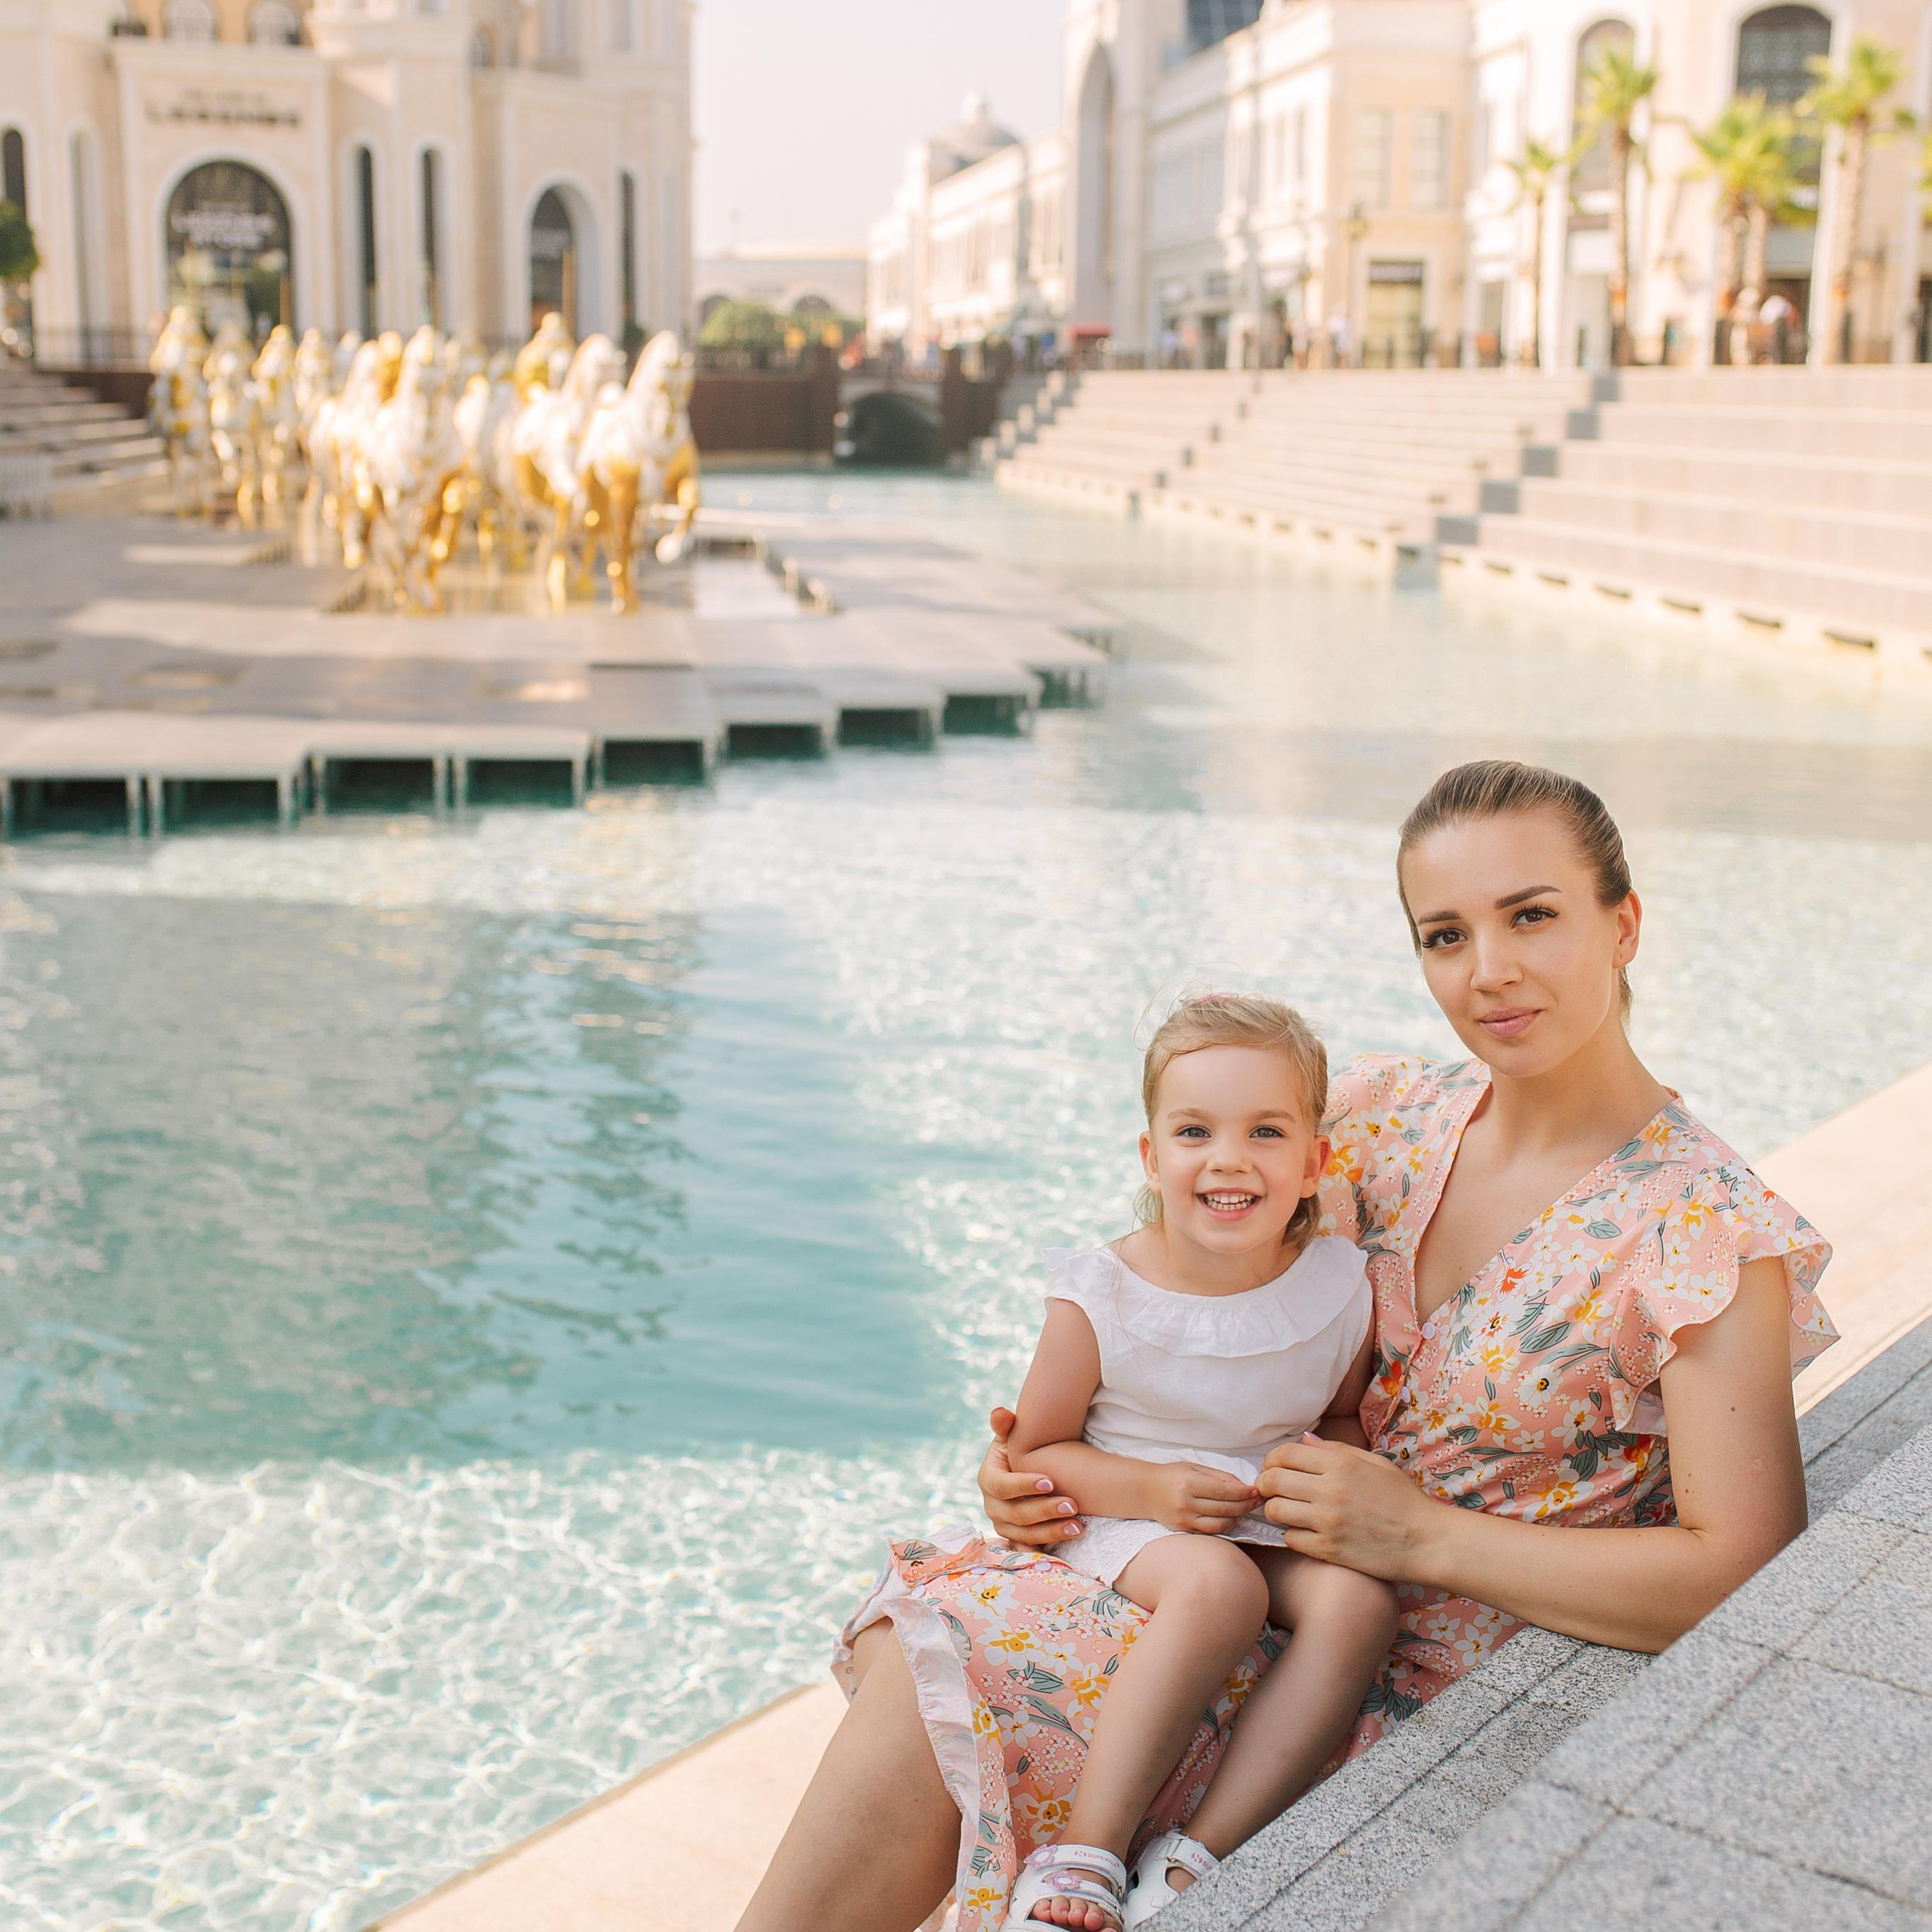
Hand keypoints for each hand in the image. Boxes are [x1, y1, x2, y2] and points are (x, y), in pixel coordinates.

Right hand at [980, 1407, 1084, 1548]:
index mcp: (987, 1479)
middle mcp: (992, 1505)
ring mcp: (1003, 1524)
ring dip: (1051, 1531)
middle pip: (1016, 1514)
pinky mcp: (1016, 1538)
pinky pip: (1029, 1548)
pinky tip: (1066, 1547)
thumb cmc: (1021, 1449)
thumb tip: (1000, 1413)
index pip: (1003, 1486)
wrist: (1025, 1470)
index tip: (1051, 1481)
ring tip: (1078, 1526)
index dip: (1024, 1485)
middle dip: (1044, 1510)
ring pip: (1024, 1534)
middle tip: (1072, 1505)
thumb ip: (1006, 1425)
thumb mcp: (1012, 1436)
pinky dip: (1045, 1549)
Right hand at [1147, 1461, 1261, 1535]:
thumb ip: (1219, 1476)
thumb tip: (1242, 1486)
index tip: (1256, 1491)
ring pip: (1220, 1524)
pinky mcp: (1184, 1530)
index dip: (1243, 1492)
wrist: (1145, 1491)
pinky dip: (1225, 1526)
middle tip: (1257, 1501)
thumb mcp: (1194, 1467)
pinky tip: (1231, 1519)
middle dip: (1245, 1505)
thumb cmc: (1172, 1475)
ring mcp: (1184, 1519)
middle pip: (1224, 1508)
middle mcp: (1186, 1503)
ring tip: (1245, 1510)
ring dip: (1237, 1518)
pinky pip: (1210, 1531)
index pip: (1223, 1491)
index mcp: (1189, 1483)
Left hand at [1257, 1435, 1433, 1577]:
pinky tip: (1305, 1532)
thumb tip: (1304, 1440)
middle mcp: (1330, 1490)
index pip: (1284, 1454)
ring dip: (1276, 1510)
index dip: (1271, 1460)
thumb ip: (1336, 1449)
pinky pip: (1290, 1539)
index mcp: (1341, 1464)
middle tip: (1271, 1491)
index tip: (1274, 1468)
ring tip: (1288, 1512)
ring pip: (1275, 1510)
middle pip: (1272, 1481)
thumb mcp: (1375, 1464)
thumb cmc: (1403, 1500)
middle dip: (1265, 1484)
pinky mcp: (1329, 1549)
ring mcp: (1328, 1521)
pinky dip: (1292, 1535)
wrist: (1427, 1541)